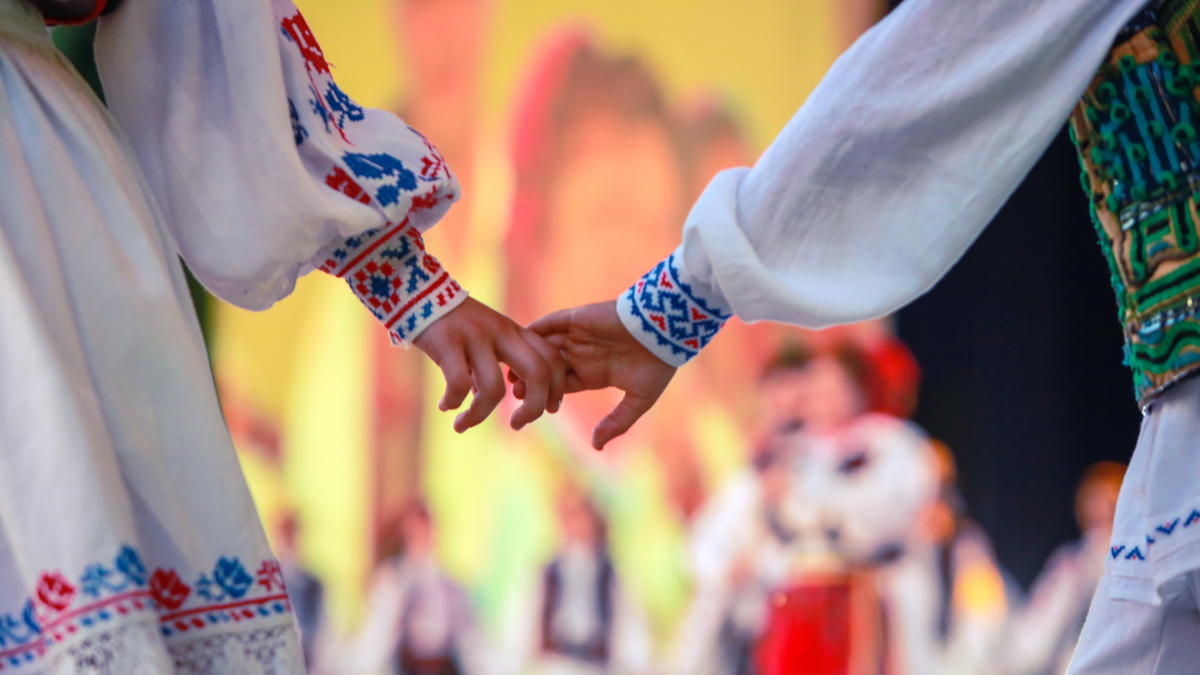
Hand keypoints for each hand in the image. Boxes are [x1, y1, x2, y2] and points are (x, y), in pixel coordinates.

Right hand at [414, 297, 565, 432]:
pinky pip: (457, 384)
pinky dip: (452, 402)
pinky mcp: (447, 342)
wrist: (417, 292)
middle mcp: (501, 332)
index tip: (548, 410)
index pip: (553, 359)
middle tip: (518, 424)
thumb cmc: (453, 322)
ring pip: (495, 389)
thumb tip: (498, 400)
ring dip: (480, 415)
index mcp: (514, 331)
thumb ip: (498, 362)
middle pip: (538, 373)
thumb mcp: (486, 334)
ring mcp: (475, 336)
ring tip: (463, 424)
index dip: (557, 389)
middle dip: (534, 408)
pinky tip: (444, 406)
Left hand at [524, 301, 675, 448]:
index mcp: (595, 373)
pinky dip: (535, 331)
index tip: (528, 407)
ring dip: (527, 356)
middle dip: (531, 378)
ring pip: (544, 345)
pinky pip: (550, 323)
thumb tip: (596, 447)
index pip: (562, 385)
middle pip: (548, 367)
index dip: (545, 395)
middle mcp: (584, 353)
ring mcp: (579, 335)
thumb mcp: (639, 400)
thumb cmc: (658, 364)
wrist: (667, 329)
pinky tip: (520, 342)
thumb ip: (617, 422)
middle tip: (516, 392)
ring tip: (512, 371)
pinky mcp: (578, 318)